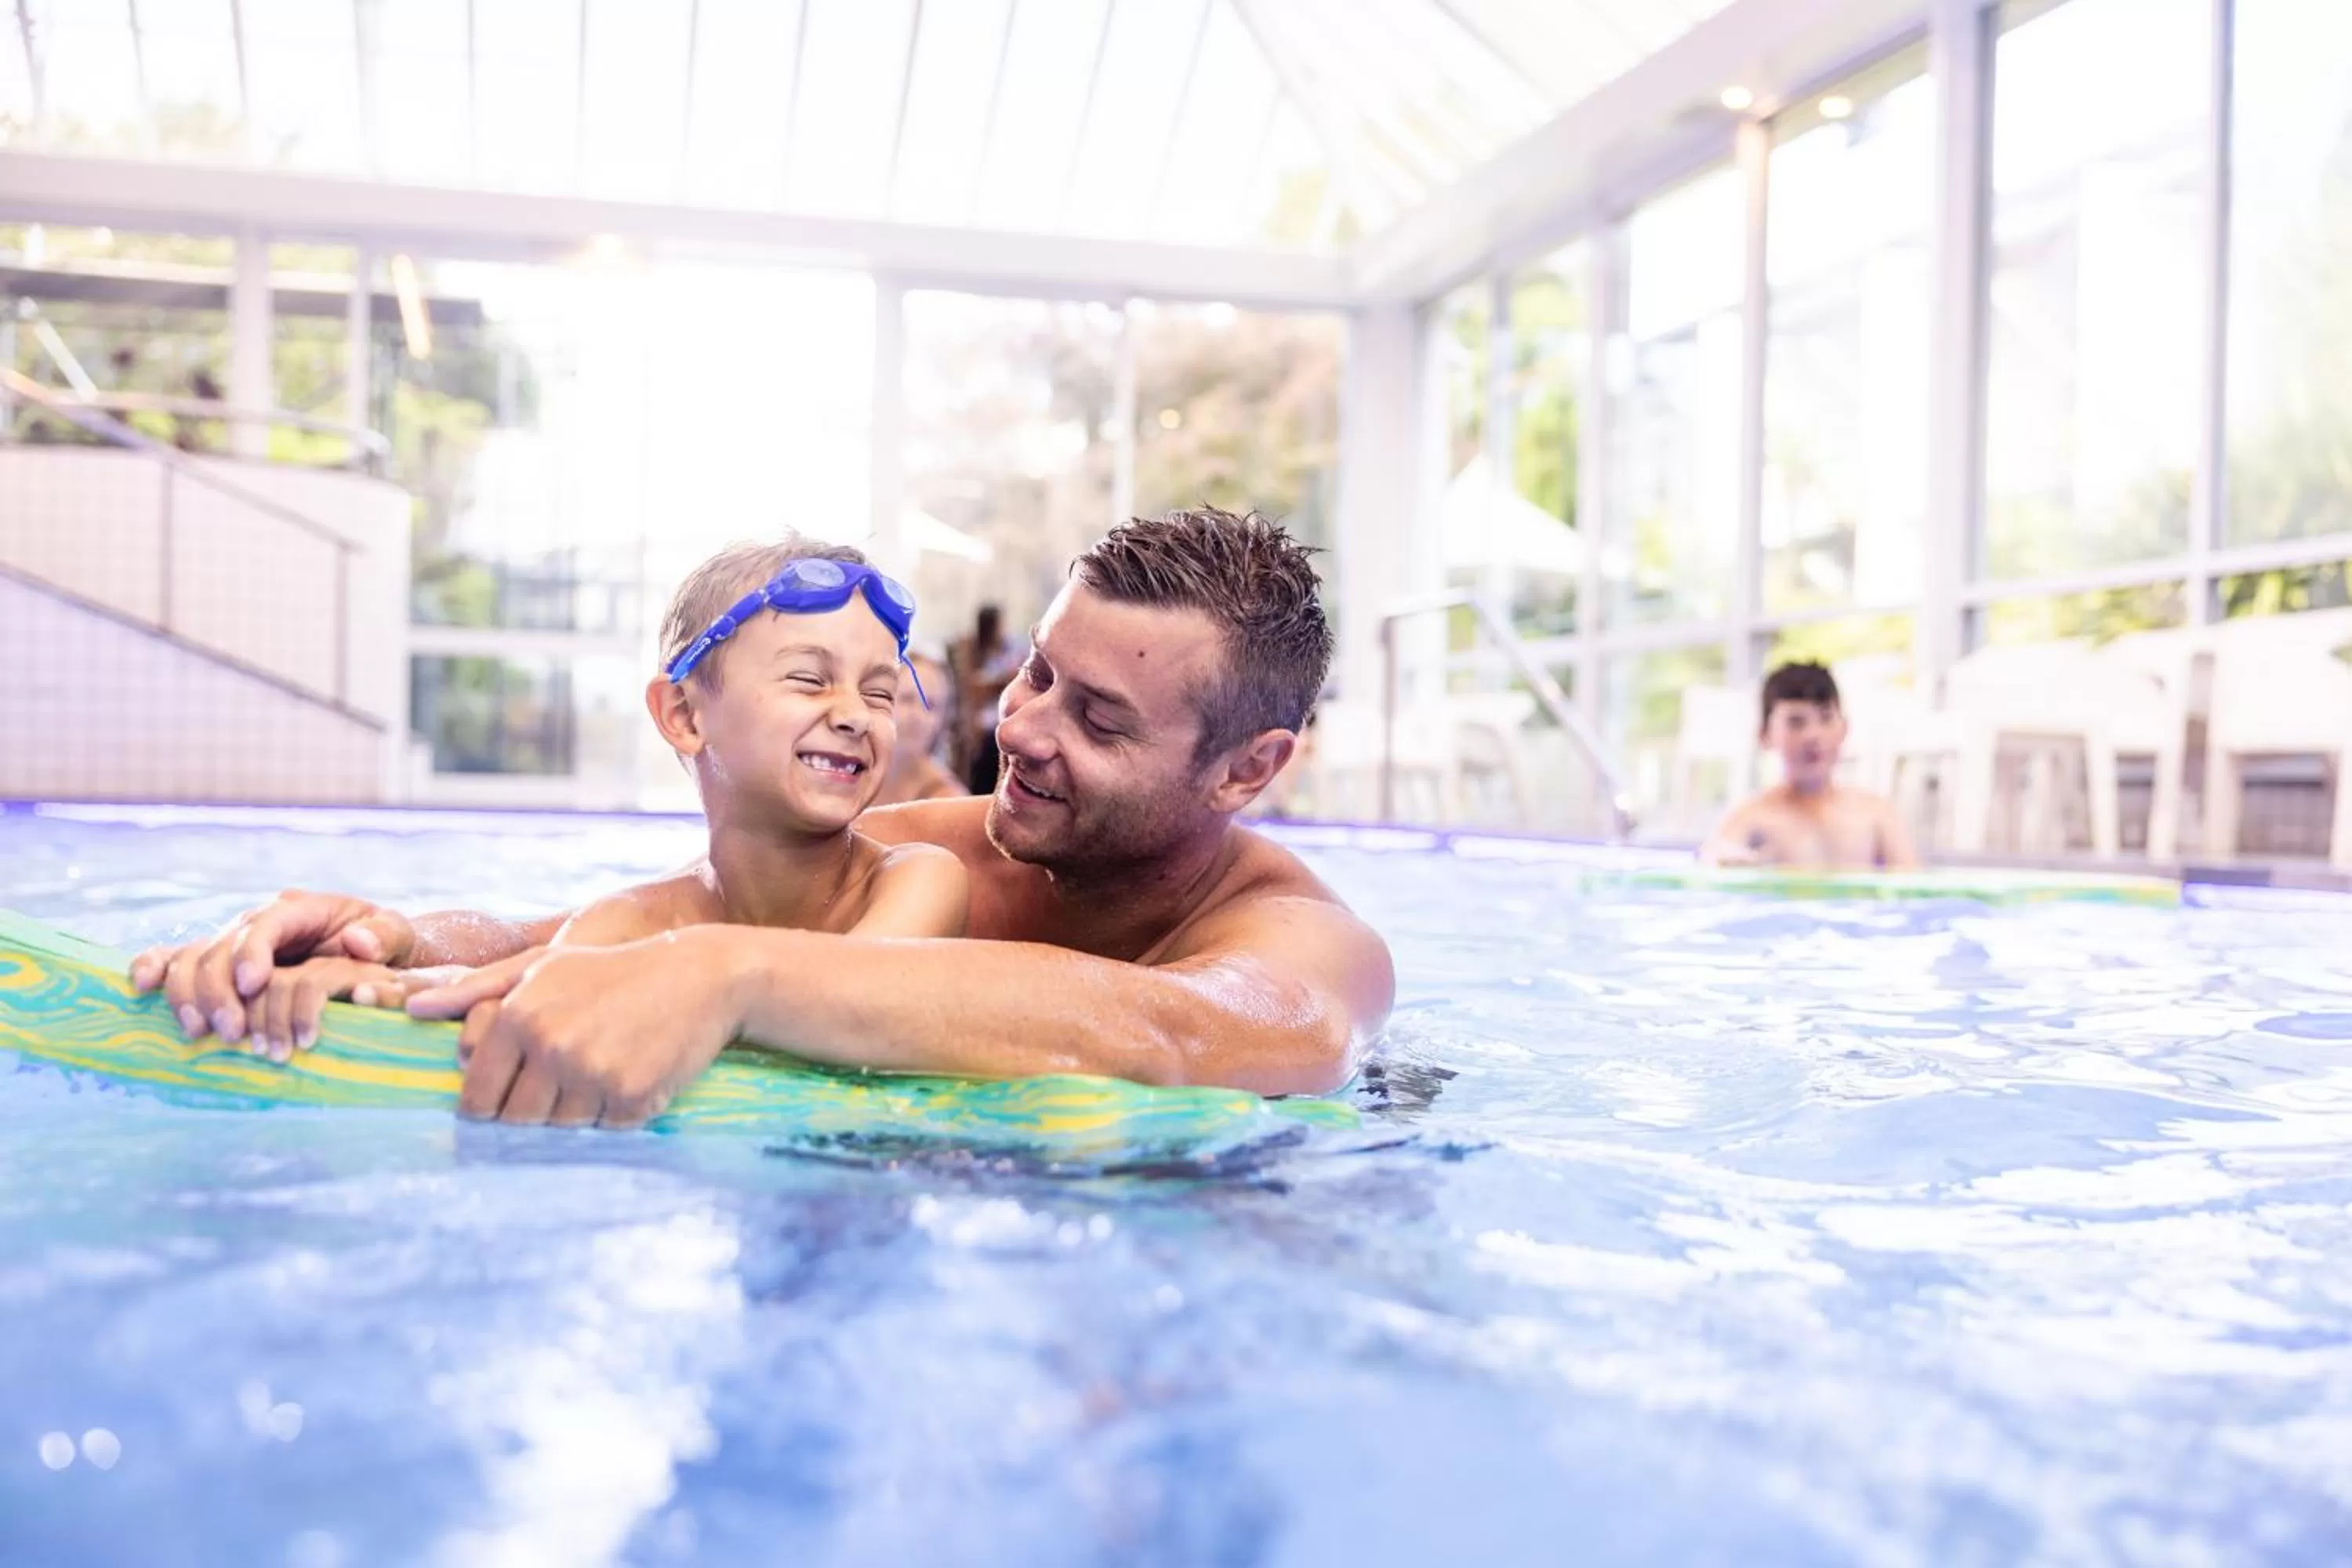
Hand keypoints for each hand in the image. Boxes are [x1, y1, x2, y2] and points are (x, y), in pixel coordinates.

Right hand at [128, 891, 417, 1045]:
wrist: (368, 952)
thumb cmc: (383, 943)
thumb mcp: (397, 935)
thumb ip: (385, 935)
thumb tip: (356, 941)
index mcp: (300, 909)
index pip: (266, 924)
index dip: (252, 951)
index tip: (252, 985)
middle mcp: (258, 921)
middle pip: (222, 946)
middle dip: (220, 989)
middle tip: (232, 1032)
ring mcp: (234, 941)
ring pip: (194, 957)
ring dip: (189, 994)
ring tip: (199, 1032)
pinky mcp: (220, 963)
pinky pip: (178, 959)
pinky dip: (155, 968)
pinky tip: (139, 988)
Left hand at [433, 934, 741, 1128]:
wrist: (700, 975)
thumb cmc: (613, 971)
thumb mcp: (543, 967)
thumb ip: (475, 990)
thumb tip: (412, 1010)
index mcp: (518, 1017)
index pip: (477, 1098)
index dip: (491, 1105)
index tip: (513, 1095)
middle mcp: (549, 1046)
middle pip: (515, 1120)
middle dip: (534, 1110)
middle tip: (565, 1081)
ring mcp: (590, 1074)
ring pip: (560, 1128)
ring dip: (577, 1111)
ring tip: (603, 1068)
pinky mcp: (630, 1097)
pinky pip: (605, 1130)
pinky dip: (616, 1112)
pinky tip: (632, 1074)